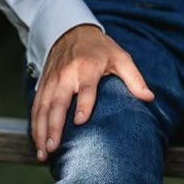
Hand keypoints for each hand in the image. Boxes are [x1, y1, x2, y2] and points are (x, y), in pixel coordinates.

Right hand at [31, 24, 153, 161]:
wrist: (73, 31)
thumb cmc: (101, 49)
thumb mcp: (121, 58)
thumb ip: (134, 79)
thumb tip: (149, 98)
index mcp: (87, 68)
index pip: (85, 88)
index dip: (83, 104)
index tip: (80, 121)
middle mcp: (66, 75)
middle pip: (57, 101)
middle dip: (53, 126)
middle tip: (54, 147)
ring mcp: (52, 80)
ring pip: (42, 107)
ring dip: (40, 130)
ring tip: (44, 151)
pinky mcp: (42, 85)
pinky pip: (35, 106)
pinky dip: (34, 125)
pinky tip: (37, 142)